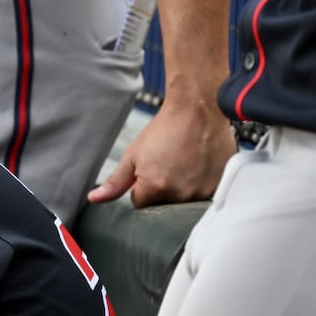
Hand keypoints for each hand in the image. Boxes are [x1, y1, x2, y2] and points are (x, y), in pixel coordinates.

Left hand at [88, 96, 235, 207]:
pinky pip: (205, 194)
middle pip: (163, 205)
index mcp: (155, 187)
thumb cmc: (165, 130)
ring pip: (185, 201)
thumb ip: (115, 183)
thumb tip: (94, 199)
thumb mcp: (132, 155)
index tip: (149, 170)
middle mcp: (181, 194)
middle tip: (168, 165)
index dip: (141, 188)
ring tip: (184, 163)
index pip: (140, 204)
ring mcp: (203, 191)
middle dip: (161, 190)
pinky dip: (200, 183)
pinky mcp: (220, 185)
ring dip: (182, 188)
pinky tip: (198, 165)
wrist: (197, 110)